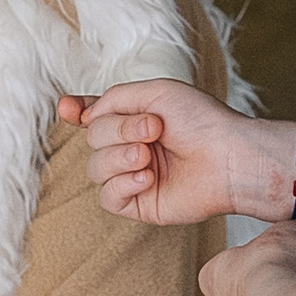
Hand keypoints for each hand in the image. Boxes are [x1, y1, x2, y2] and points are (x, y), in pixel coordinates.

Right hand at [66, 80, 295, 226]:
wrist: (228, 157)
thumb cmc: (201, 121)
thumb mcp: (156, 91)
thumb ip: (114, 98)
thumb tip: (85, 117)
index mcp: (135, 118)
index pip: (95, 115)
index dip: (77, 111)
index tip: (67, 109)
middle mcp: (132, 146)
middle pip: (92, 139)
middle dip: (118, 131)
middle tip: (155, 129)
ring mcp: (134, 176)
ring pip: (95, 168)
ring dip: (120, 157)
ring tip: (150, 155)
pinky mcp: (140, 204)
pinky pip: (108, 197)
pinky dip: (122, 184)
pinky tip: (146, 178)